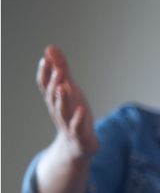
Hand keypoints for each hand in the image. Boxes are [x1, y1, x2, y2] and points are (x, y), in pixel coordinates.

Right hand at [36, 46, 98, 161]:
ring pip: (62, 111)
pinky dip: (78, 118)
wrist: (78, 145)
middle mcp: (57, 110)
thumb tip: (50, 47)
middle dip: (54, 83)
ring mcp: (67, 123)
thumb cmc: (73, 112)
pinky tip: (81, 109)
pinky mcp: (79, 134)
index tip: (46, 58)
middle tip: (59, 70)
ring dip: (62, 99)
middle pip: (52, 96)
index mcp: (54, 98)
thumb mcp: (69, 89)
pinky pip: (77, 126)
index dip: (45, 72)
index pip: (45, 84)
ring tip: (64, 87)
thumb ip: (61, 68)